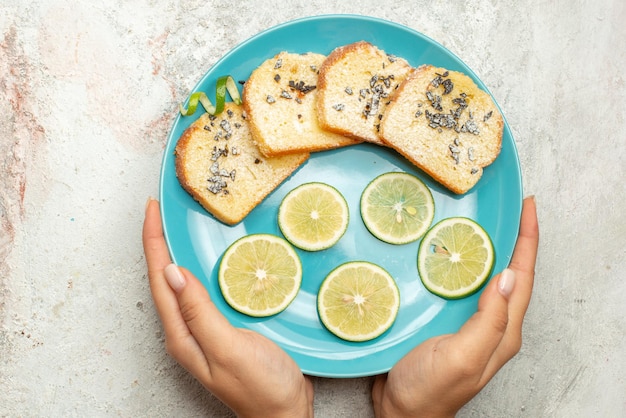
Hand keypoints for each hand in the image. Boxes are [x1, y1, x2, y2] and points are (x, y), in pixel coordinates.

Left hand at [142, 198, 313, 417]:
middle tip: (162, 209)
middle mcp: (187, 329)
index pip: (160, 279)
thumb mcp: (229, 348)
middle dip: (159, 242)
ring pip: (183, 282)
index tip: (153, 209)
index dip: (153, 242)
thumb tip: (173, 272)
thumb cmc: (261, 387)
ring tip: (178, 224)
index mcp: (183, 334)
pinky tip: (209, 256)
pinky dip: (201, 266)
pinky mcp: (223, 326)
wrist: (284, 412)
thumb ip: (200, 312)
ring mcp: (205, 328)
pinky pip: (204, 289)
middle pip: (166, 278)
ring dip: (177, 251)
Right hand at [372, 196, 538, 417]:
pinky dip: (461, 263)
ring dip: (488, 247)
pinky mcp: (447, 320)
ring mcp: (468, 322)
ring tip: (482, 220)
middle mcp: (491, 324)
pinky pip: (461, 285)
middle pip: (509, 272)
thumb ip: (489, 320)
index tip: (528, 206)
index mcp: (502, 331)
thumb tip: (507, 276)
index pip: (522, 277)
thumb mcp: (463, 356)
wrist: (402, 412)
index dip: (528, 240)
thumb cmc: (431, 390)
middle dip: (514, 238)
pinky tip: (447, 252)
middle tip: (508, 207)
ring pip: (485, 277)